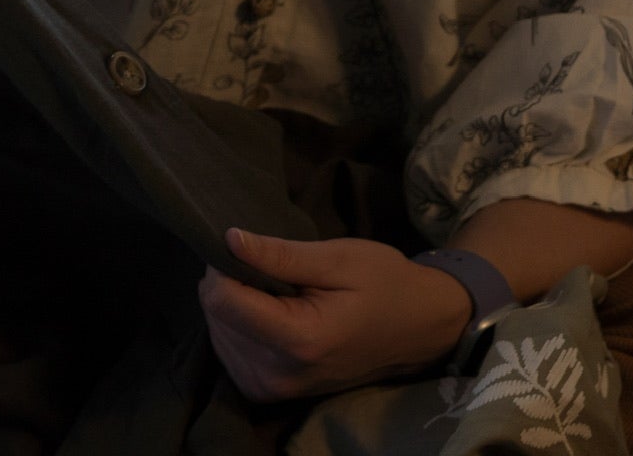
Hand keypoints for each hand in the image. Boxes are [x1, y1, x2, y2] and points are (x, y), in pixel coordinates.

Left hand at [197, 227, 472, 402]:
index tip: (249, 247)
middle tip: (270, 267)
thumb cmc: (384, 284)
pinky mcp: (268, 393)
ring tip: (276, 290)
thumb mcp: (339, 259)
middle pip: (215, 316)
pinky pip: (228, 351)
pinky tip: (268, 312)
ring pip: (217, 333)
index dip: (225, 264)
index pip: (222, 299)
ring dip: (234, 305)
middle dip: (231, 282)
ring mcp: (272, 389)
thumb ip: (281, 255)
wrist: (417, 329)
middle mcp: (278, 374)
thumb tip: (228, 239)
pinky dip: (239, 326)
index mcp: (299, 339)